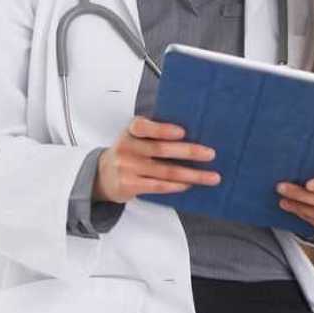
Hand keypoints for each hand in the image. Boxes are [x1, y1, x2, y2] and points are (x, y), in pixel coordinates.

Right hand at [95, 116, 219, 202]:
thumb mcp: (135, 137)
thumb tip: (194, 135)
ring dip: (192, 175)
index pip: (144, 127)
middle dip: (189, 152)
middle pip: (162, 150)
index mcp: (131, 131)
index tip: (182, 132)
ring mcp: (127, 167)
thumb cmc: (129, 152)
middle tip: (211, 154)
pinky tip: (189, 184)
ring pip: (165, 171)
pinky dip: (176, 185)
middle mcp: (127, 147)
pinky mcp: (129, 185)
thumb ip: (155, 133)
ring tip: (211, 177)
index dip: (163, 129)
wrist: (101, 175)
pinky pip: (158, 185)